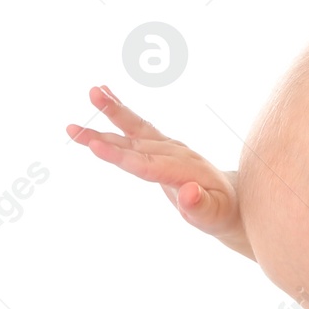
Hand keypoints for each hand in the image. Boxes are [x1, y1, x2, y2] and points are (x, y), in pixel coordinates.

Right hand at [66, 85, 252, 258]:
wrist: (233, 199)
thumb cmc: (221, 212)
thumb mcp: (214, 216)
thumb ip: (200, 207)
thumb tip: (188, 194)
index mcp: (184, 171)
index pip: (147, 165)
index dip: (121, 157)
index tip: (95, 147)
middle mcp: (175, 153)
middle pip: (135, 144)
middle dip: (105, 134)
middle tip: (75, 125)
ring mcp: (168, 146)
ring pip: (135, 130)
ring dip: (112, 112)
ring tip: (91, 92)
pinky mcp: (162, 145)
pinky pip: (138, 126)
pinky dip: (120, 111)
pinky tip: (104, 93)